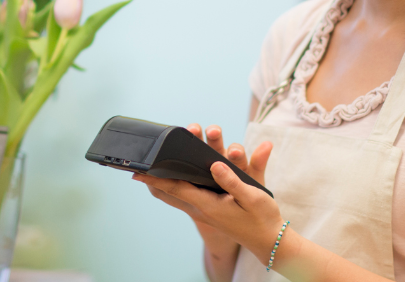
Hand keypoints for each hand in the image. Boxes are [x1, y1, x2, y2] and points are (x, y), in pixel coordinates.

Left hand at [134, 124, 278, 263]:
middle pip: (171, 193)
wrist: (268, 240)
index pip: (177, 188)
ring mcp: (205, 212)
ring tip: (148, 175)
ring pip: (177, 197)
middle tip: (136, 171)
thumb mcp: (252, 196)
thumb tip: (214, 164)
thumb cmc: (262, 218)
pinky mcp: (210, 212)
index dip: (157, 179)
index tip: (139, 171)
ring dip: (163, 185)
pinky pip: (186, 198)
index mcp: (209, 205)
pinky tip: (175, 182)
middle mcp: (202, 209)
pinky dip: (176, 189)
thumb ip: (232, 180)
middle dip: (154, 181)